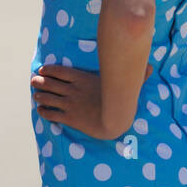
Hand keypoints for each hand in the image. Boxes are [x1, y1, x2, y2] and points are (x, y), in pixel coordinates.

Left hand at [31, 62, 151, 140]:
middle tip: (33, 81)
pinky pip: (52, 114)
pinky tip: (40, 110)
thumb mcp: (125, 84)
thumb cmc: (119, 101)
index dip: (48, 70)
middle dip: (40, 82)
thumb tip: (153, 65)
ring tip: (35, 94)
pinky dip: (44, 111)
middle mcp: (72, 90)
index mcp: (82, 78)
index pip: (60, 71)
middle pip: (50, 83)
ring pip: (48, 97)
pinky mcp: (69, 117)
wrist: (113, 121)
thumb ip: (136, 74)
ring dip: (40, 95)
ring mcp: (69, 103)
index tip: (42, 70)